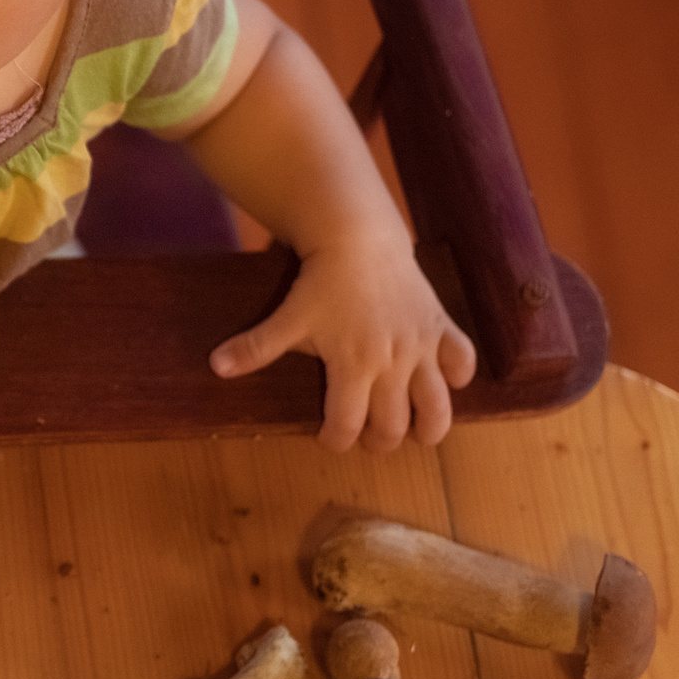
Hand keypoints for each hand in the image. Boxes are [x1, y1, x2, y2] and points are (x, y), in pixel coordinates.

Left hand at [209, 234, 477, 451]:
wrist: (358, 238)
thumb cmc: (321, 281)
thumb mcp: (287, 318)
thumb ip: (255, 347)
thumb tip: (216, 367)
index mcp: (353, 366)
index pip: (348, 425)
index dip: (337, 440)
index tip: (330, 439)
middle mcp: (392, 362)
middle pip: (394, 425)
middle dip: (380, 440)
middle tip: (369, 437)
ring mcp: (421, 346)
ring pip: (438, 404)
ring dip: (430, 426)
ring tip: (418, 433)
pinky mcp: (440, 325)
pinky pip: (462, 358)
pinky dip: (458, 374)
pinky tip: (445, 380)